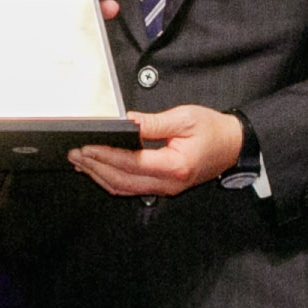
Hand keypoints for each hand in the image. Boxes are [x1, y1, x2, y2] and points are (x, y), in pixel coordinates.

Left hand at [71, 102, 245, 199]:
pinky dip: (111, 179)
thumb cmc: (214, 130)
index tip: (86, 146)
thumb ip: (153, 123)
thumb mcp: (185, 118)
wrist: (233, 146)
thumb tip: (126, 122)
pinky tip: (98, 169)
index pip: (132, 163)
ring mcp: (165, 189)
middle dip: (95, 166)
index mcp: (175, 166)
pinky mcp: (162, 187)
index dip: (106, 155)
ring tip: (79, 161)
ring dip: (99, 175)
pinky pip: (131, 187)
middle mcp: (168, 183)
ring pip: (124, 188)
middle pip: (122, 180)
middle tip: (74, 153)